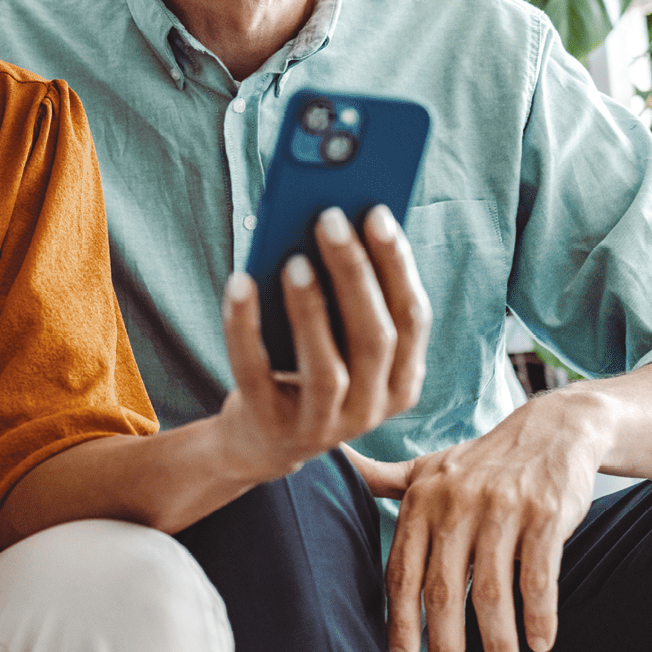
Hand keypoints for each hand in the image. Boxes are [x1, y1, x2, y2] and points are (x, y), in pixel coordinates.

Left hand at [217, 204, 430, 482]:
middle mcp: (372, 407)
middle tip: (329, 219)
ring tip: (293, 258)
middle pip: (375, 338)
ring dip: (310, 308)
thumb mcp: (339, 338)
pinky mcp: (273, 427)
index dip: (397, 264)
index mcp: (402, 379)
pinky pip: (256, 373)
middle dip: (354, 272)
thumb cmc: (307, 365)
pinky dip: (245, 326)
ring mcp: (324, 425)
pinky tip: (239, 282)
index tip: (376, 213)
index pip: (412, 318)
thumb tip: (331, 223)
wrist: (263, 438)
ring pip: (326, 366)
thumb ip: (347, 295)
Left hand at [348, 391, 604, 651]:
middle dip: (444, 646)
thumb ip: (384, 479)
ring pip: (492, 590)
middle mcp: (456, 504)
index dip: (399, 621)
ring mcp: (501, 508)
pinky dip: (539, 613)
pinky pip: (538, 574)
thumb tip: (334, 465)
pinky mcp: (544, 513)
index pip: (403, 570)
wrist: (552, 429)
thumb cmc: (481, 461)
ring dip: (497, 642)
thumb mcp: (428, 466)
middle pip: (443, 589)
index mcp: (422, 499)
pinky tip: (540, 644)